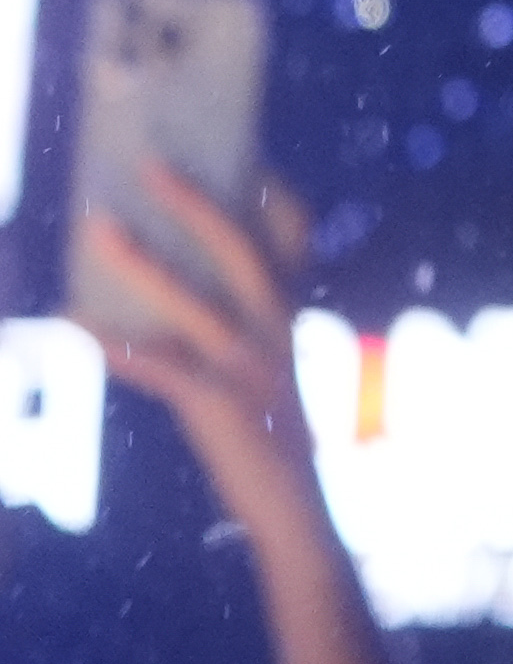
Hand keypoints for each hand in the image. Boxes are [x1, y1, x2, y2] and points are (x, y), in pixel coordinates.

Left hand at [73, 162, 323, 516]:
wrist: (291, 506)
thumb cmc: (265, 435)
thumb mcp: (265, 369)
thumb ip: (234, 326)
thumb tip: (161, 283)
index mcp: (288, 317)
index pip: (293, 240)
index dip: (272, 196)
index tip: (248, 157)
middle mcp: (275, 331)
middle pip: (239, 251)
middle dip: (196, 204)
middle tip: (151, 165)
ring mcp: (247, 366)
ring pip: (189, 301)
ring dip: (139, 262)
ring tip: (97, 227)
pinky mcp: (215, 403)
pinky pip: (152, 364)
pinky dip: (108, 342)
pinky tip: (69, 321)